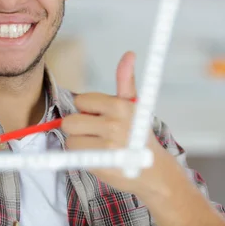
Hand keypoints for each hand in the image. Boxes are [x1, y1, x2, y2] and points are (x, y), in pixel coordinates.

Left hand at [61, 51, 177, 198]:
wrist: (154, 171)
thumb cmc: (138, 135)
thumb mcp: (134, 105)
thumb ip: (125, 80)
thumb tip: (128, 54)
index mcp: (120, 106)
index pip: (81, 101)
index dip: (88, 111)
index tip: (101, 118)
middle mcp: (114, 124)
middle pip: (70, 121)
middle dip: (79, 127)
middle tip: (97, 133)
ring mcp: (107, 145)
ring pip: (70, 138)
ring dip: (80, 142)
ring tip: (98, 146)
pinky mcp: (100, 164)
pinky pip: (74, 154)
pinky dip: (82, 156)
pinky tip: (98, 157)